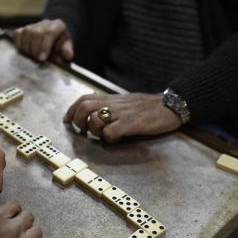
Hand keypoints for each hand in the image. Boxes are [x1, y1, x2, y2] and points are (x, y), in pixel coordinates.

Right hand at [12, 19, 73, 61]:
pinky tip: (23, 51)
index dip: (44, 46)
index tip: (42, 58)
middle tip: (36, 59)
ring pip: (26, 32)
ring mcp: (33, 25)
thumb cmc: (61, 41)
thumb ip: (67, 49)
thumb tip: (68, 56)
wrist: (55, 32)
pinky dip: (18, 43)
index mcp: (57, 26)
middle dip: (35, 48)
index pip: (49, 33)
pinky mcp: (24, 29)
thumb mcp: (68, 44)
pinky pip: (18, 33)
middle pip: (36, 33)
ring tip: (30, 56)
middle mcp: (44, 24)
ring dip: (26, 47)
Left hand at [63, 93, 180, 142]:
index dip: (71, 109)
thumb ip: (110, 105)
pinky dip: (109, 138)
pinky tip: (117, 139)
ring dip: (94, 130)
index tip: (68, 120)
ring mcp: (122, 114)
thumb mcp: (125, 101)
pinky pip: (111, 132)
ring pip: (95, 119)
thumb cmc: (148, 107)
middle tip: (84, 130)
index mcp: (111, 98)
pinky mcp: (131, 124)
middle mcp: (113, 104)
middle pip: (84, 107)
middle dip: (78, 120)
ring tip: (103, 134)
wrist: (169, 105)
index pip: (84, 98)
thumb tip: (95, 111)